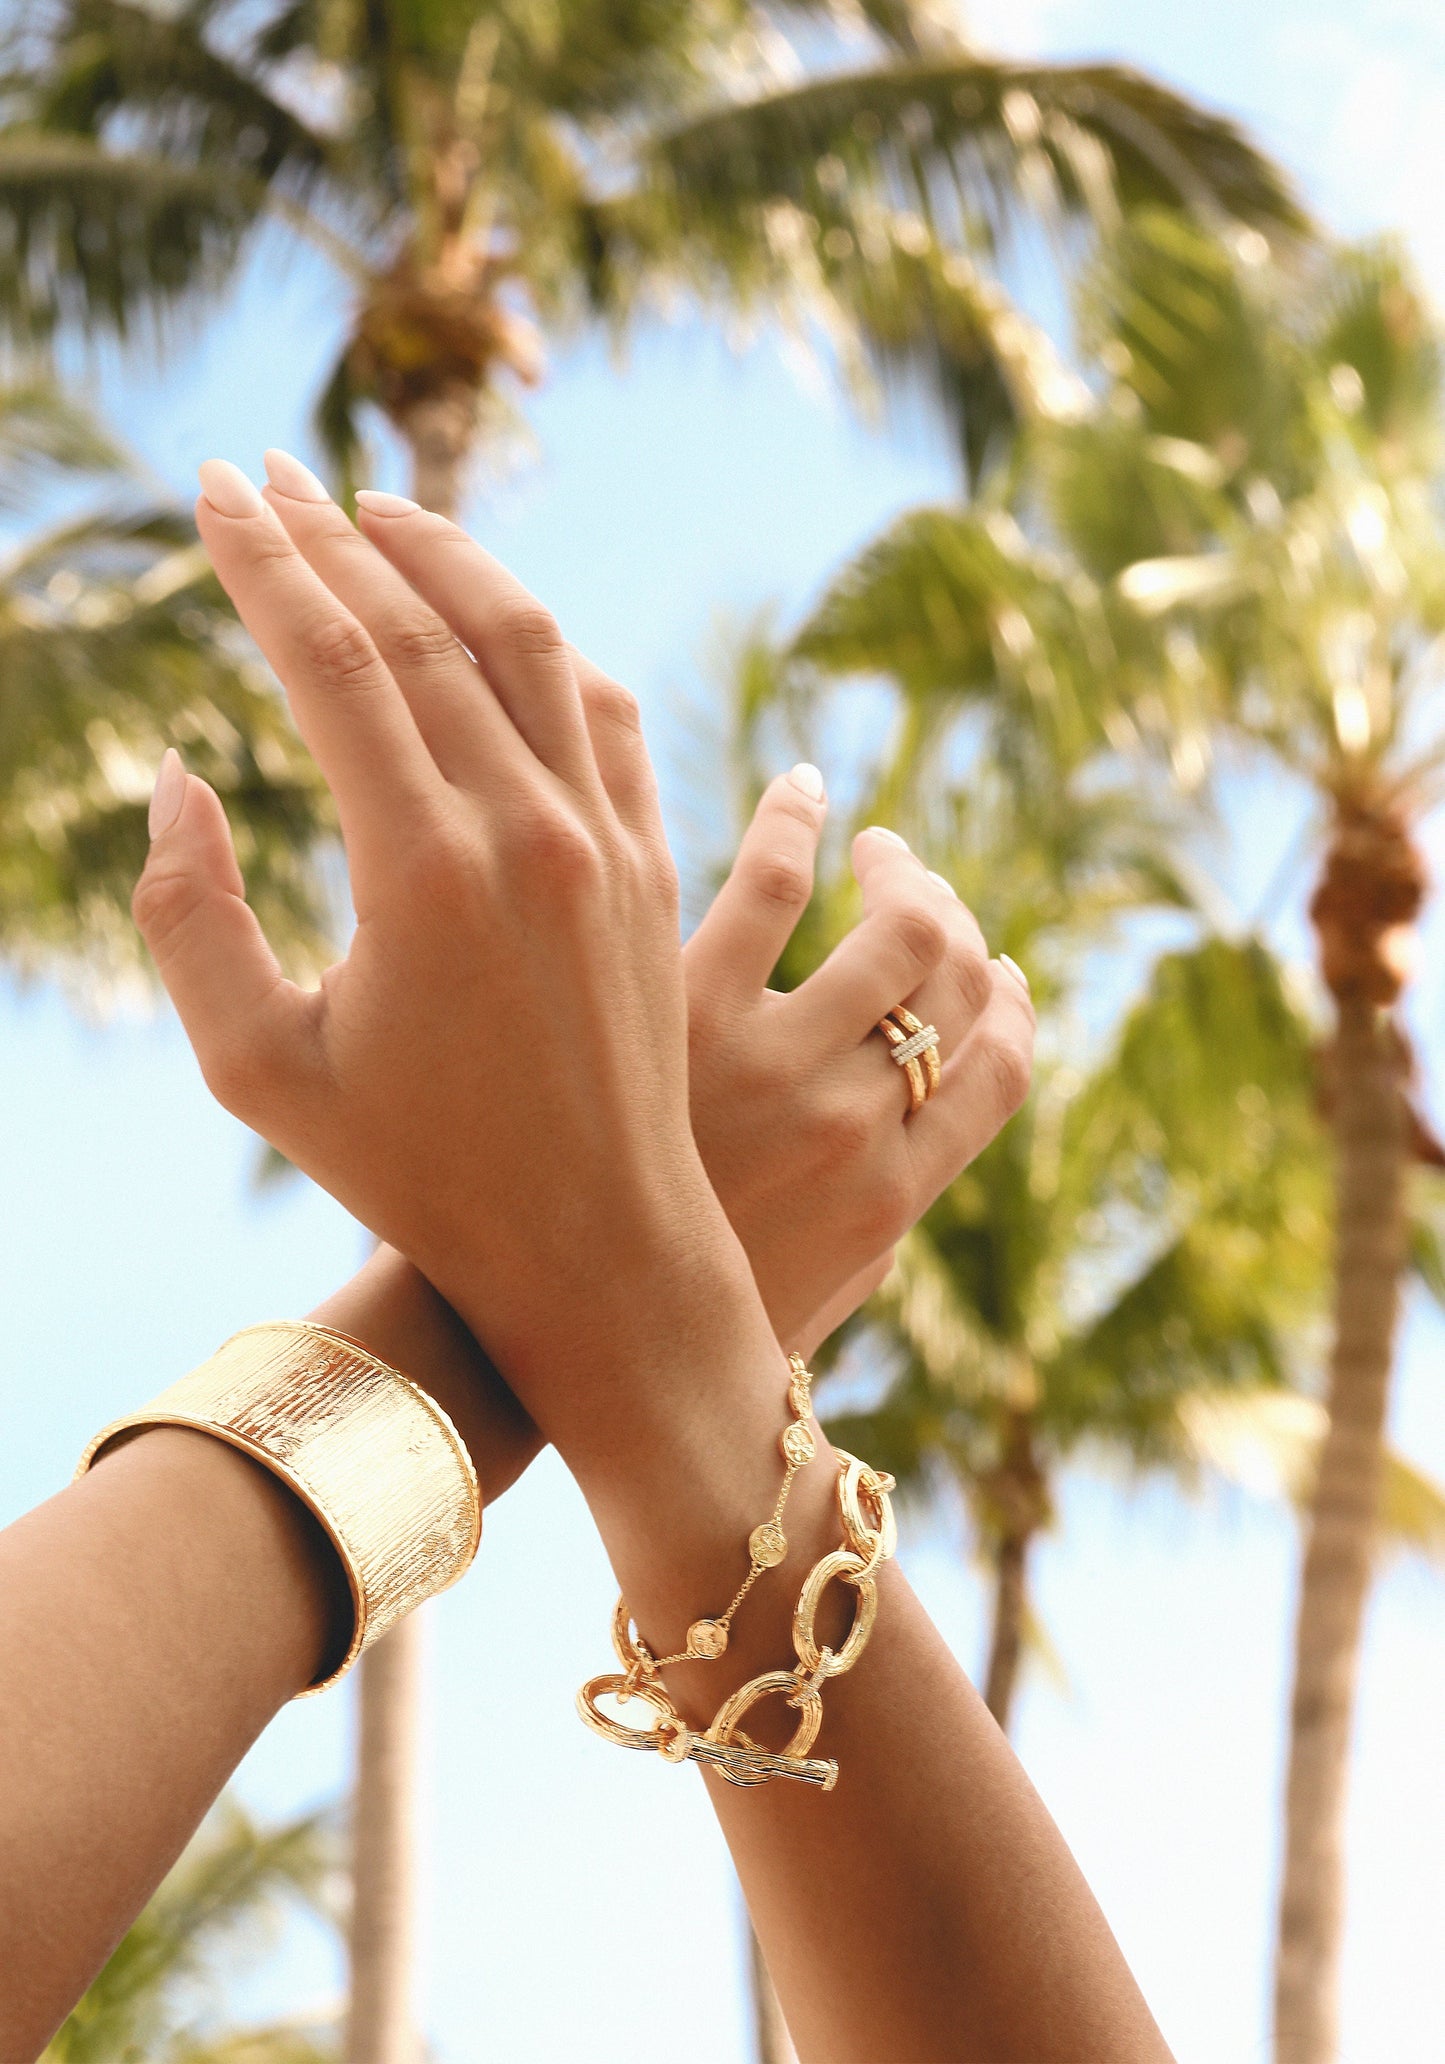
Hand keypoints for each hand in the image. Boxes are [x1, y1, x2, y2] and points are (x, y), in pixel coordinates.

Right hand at [133, 458, 1032, 1520]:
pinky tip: (506, 621)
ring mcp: (605, 842)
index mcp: (421, 872)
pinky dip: (549, 647)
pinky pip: (606, 715)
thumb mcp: (258, 1069)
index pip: (338, 662)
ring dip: (456, 561)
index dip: (270, 562)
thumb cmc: (413, 1175)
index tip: (217, 490)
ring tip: (386, 507)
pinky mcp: (653, 868)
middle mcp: (528, 833)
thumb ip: (187, 920)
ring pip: (533, 646)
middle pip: (428, 630)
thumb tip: (182, 780)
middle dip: (340, 537)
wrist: (591, 1244)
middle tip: (272, 472)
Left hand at [685, 781, 1033, 1354]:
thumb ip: (876, 1224)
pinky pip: (774, 882)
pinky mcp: (685, 1006)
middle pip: (958, 984)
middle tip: (920, 889)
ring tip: (879, 851)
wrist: (537, 1324)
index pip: (1002, 1069)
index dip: (1009, 1005)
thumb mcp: (808, 1294)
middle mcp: (857, 1124)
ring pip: (900, 931)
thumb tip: (911, 1154)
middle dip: (957, 922)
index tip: (996, 968)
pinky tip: (802, 796)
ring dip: (906, 874)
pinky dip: (799, 824)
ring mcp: (778, 1063)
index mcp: (896, 1194)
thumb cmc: (667, 1313)